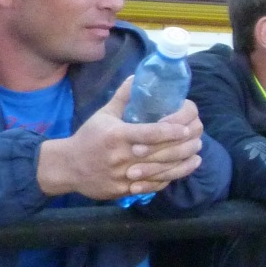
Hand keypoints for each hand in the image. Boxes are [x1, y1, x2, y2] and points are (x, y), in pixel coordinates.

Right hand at [36, 79, 204, 201]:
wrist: (67, 167)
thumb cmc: (89, 137)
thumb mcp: (103, 115)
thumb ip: (123, 97)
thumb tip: (138, 76)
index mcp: (117, 136)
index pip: (149, 134)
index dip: (170, 132)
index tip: (185, 128)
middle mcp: (121, 156)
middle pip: (159, 154)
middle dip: (183, 147)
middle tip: (199, 139)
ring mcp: (122, 176)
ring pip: (159, 172)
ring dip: (182, 165)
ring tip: (198, 155)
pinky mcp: (122, 190)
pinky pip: (151, 186)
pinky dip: (169, 179)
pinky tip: (181, 171)